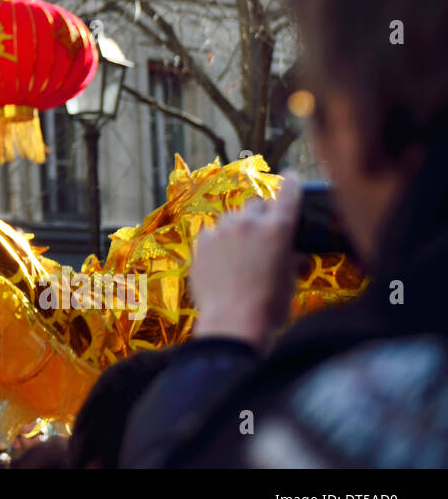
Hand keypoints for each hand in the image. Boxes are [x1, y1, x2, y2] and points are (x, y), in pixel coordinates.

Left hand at [191, 173, 301, 350]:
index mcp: (278, 229)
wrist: (232, 323)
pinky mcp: (202, 242)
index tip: (290, 176)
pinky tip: (221, 261)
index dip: (291, 183)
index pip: (288, 193)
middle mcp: (249, 222)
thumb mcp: (290, 283)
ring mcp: (222, 230)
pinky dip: (219, 242)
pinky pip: (212, 233)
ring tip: (241, 253)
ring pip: (233, 218)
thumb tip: (296, 257)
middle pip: (257, 204)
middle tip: (264, 232)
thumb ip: (292, 261)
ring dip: (239, 228)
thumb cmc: (269, 307)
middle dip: (263, 214)